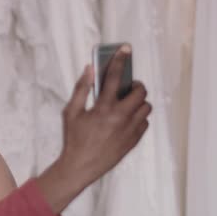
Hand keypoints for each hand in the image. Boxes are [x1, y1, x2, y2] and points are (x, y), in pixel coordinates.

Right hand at [36, 44, 150, 213]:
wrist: (80, 166)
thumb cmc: (74, 139)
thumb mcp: (70, 113)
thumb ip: (81, 89)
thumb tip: (89, 70)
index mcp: (103, 108)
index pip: (115, 77)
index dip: (120, 60)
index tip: (125, 49)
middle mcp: (120, 117)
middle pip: (140, 92)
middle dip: (135, 85)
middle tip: (126, 88)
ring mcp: (129, 129)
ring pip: (146, 107)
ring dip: (138, 102)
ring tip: (126, 104)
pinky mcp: (133, 140)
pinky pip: (144, 122)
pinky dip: (138, 117)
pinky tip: (126, 119)